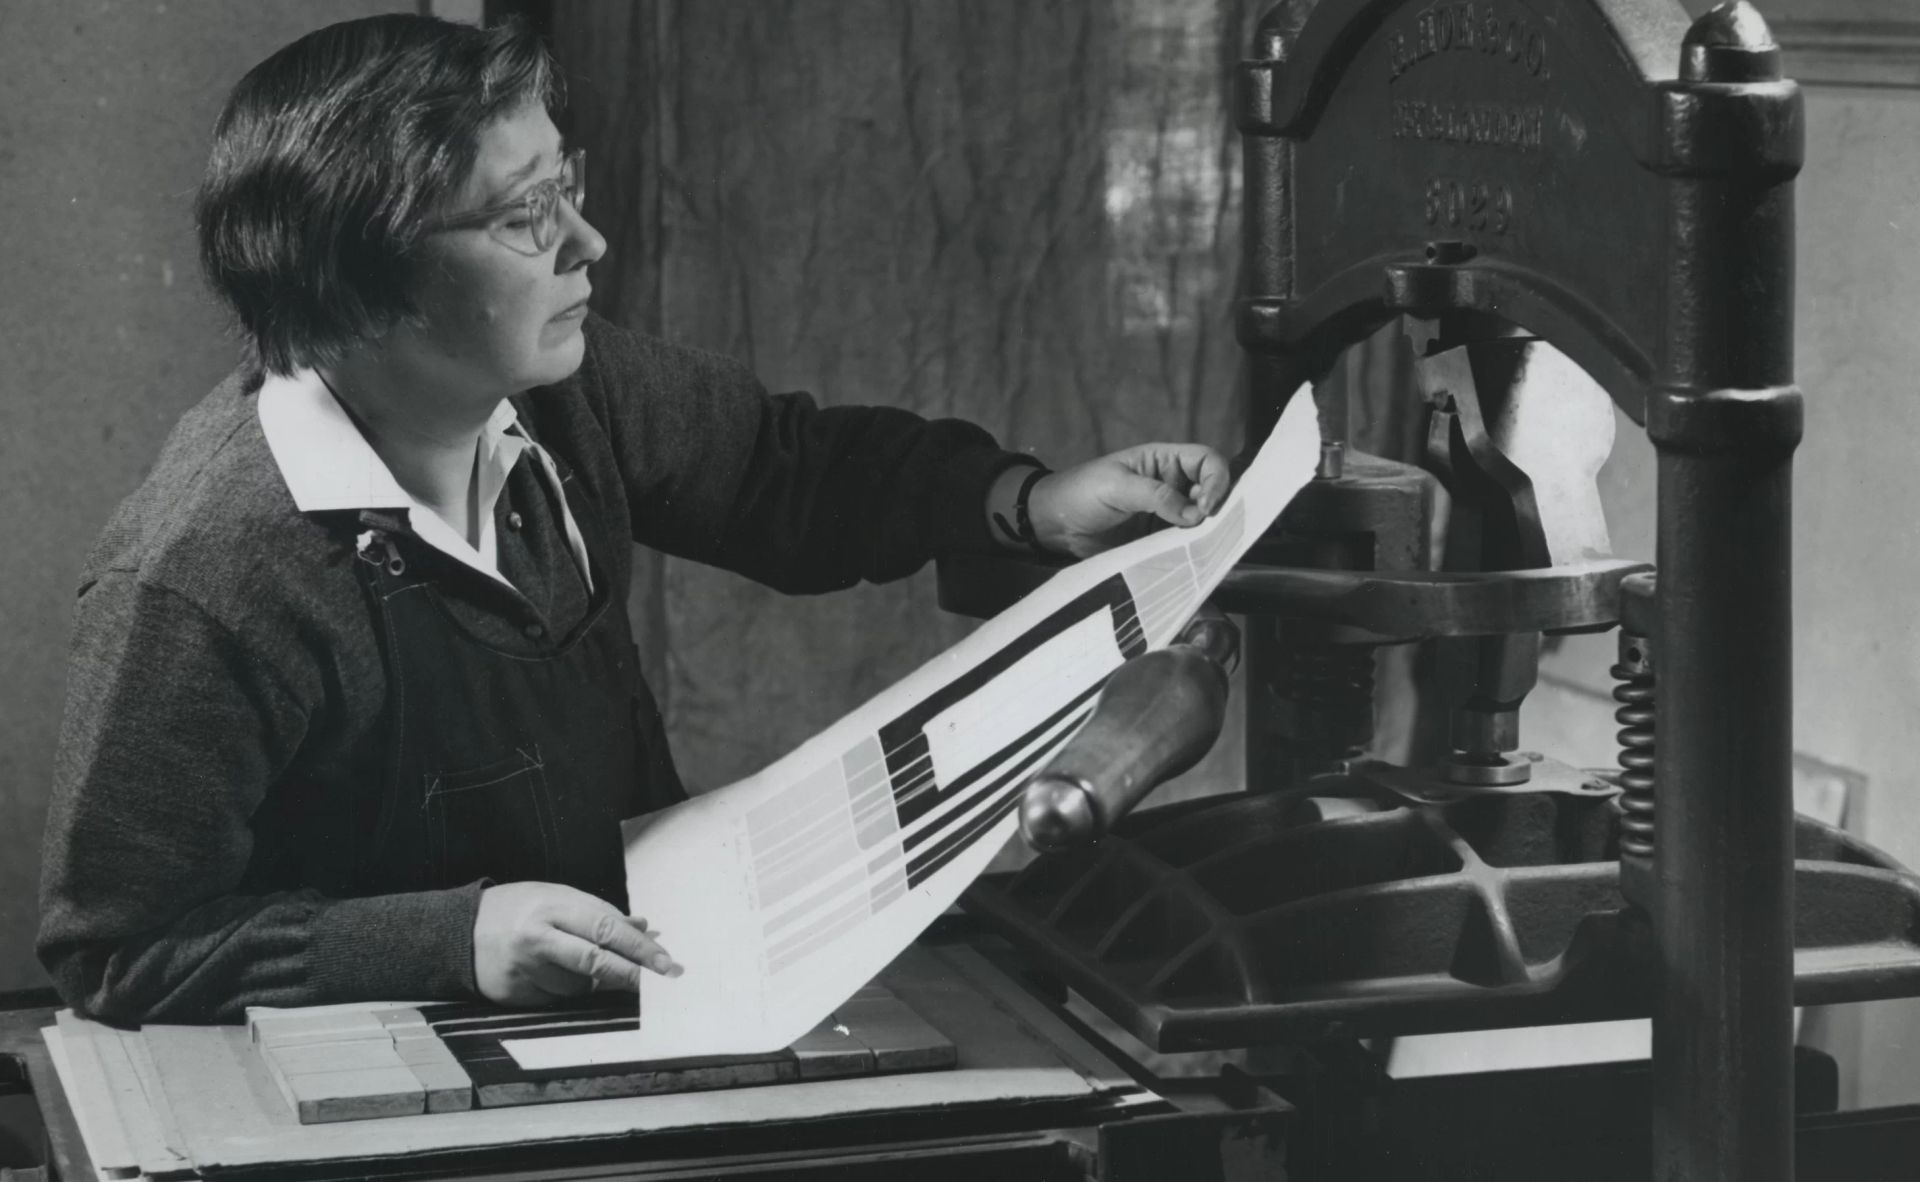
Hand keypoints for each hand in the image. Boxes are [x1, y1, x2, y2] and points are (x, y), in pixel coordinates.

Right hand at [473, 882, 682, 1006]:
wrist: (461, 932)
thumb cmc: (518, 909)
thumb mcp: (557, 897)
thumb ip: (600, 913)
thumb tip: (644, 929)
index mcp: (551, 907)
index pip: (605, 928)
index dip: (639, 947)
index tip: (664, 962)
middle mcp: (536, 938)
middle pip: (594, 961)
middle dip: (631, 974)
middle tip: (658, 982)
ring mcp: (524, 969)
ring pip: (579, 986)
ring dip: (593, 980)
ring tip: (576, 961)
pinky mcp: (515, 994)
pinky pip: (558, 999)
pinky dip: (566, 989)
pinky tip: (554, 973)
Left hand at [1028, 443, 1231, 557]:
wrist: (1054, 524)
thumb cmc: (1081, 493)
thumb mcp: (1117, 486)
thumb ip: (1156, 496)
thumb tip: (1196, 516)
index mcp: (1164, 462)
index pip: (1207, 461)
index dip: (1216, 479)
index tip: (1205, 507)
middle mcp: (1173, 486)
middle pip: (1212, 492)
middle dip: (1218, 508)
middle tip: (1207, 530)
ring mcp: (1168, 516)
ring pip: (1203, 522)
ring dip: (1207, 533)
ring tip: (1203, 548)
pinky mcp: (1159, 541)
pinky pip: (1184, 545)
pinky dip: (1192, 552)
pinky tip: (1191, 560)